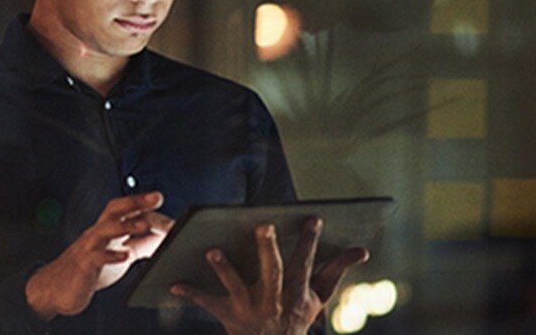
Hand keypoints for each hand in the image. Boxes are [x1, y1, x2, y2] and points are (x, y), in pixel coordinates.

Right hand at [25, 192, 171, 319]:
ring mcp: (88, 248)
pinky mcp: (83, 266)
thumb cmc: (88, 269)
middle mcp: (96, 234)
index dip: (139, 202)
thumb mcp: (117, 254)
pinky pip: (96, 257)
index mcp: (105, 230)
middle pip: (114, 211)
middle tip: (156, 198)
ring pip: (105, 230)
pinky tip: (125, 256)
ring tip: (145, 224)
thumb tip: (162, 236)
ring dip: (126, 225)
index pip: (122, 210)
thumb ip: (138, 245)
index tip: (158, 197)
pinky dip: (110, 255)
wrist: (54, 288)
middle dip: (135, 203)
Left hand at [170, 218, 368, 334]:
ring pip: (236, 286)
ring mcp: (250, 308)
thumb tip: (362, 249)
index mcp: (297, 292)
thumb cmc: (296, 317)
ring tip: (211, 250)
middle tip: (263, 225)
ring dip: (224, 269)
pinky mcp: (228, 315)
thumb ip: (337, 270)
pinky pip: (207, 303)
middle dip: (267, 250)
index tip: (311, 218)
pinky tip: (173, 283)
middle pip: (271, 272)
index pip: (305, 264)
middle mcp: (274, 299)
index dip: (309, 243)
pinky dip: (191, 293)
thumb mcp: (319, 298)